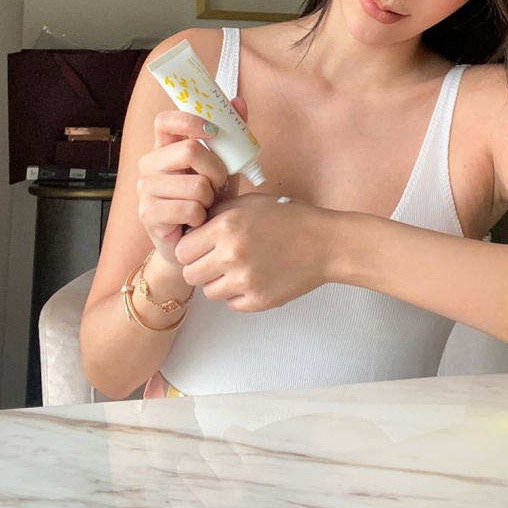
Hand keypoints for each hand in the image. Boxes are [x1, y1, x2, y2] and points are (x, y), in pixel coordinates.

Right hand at [136, 101, 247, 263]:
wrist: (197, 243)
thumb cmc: (209, 201)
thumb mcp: (224, 166)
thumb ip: (231, 135)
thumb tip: (239, 101)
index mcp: (165, 147)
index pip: (165, 121)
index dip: (190, 121)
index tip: (213, 132)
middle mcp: (150, 165)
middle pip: (188, 150)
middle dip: (216, 169)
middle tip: (219, 183)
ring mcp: (146, 190)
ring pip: (194, 184)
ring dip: (210, 198)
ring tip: (206, 205)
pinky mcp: (149, 215)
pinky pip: (189, 209)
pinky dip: (203, 217)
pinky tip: (198, 221)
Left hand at [174, 194, 335, 310]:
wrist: (325, 243)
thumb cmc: (290, 219)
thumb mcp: (250, 203)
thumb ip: (217, 213)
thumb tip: (191, 227)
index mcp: (227, 226)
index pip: (182, 249)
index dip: (190, 249)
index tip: (200, 248)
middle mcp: (232, 254)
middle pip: (190, 274)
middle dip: (201, 267)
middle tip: (217, 260)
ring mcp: (245, 280)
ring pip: (209, 292)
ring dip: (220, 282)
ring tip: (241, 268)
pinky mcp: (258, 300)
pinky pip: (231, 304)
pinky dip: (239, 295)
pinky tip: (255, 278)